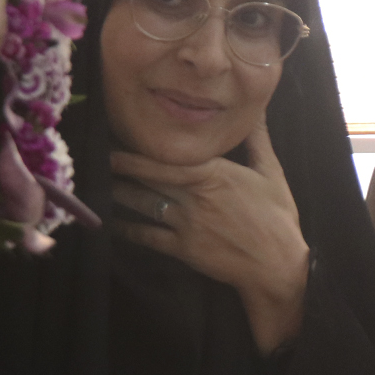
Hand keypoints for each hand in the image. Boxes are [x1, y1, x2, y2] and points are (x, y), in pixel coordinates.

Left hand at [109, 118, 310, 354]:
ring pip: (143, 203)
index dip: (141, 147)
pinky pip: (148, 236)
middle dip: (122, 165)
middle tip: (97, 153)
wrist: (277, 265)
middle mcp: (195, 195)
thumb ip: (258, 139)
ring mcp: (186, 223)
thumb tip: (258, 108)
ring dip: (119, 192)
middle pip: (149, 176)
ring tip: (98, 181)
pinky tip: (111, 223)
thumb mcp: (272, 173)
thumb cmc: (277, 217)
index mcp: (215, 173)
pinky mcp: (183, 249)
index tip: (120, 133)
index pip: (169, 156)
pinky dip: (127, 229)